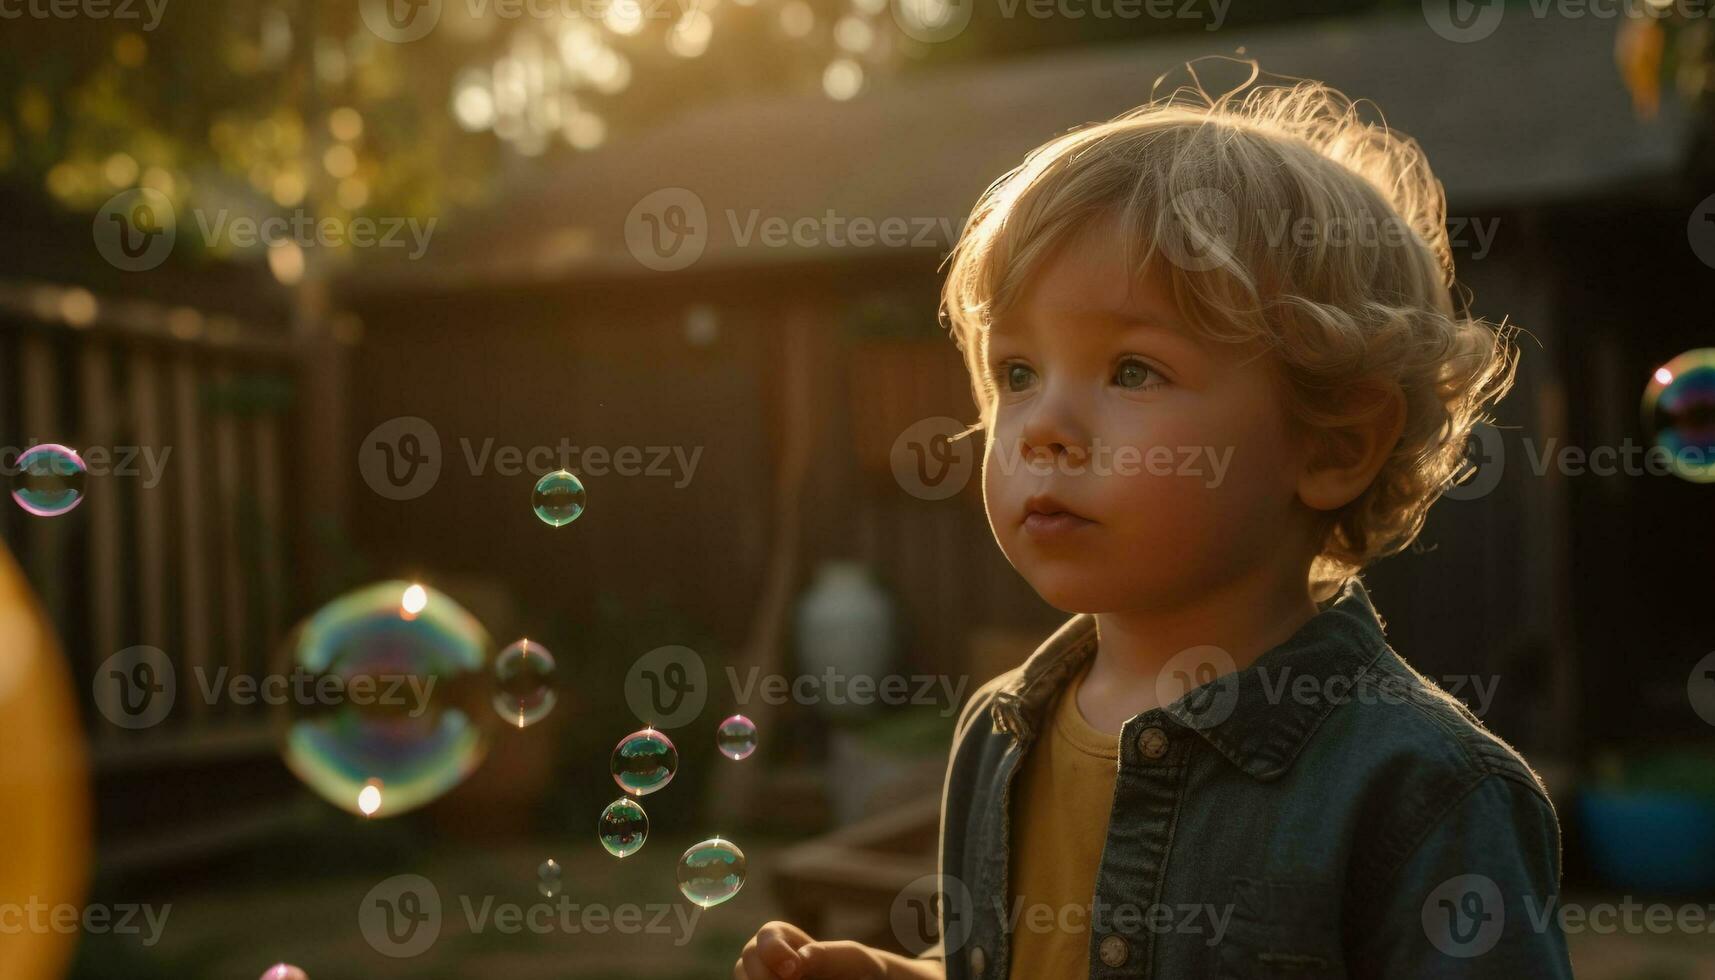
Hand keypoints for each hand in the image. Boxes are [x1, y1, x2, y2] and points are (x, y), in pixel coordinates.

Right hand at [734, 921, 893, 979]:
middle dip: (763, 975)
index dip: (774, 951)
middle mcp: (768, 960)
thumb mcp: (852, 958)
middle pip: (746, 960)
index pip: (767, 934)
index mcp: (787, 939)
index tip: (795, 971)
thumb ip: (825, 955)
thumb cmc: (860, 969)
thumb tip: (796, 962)